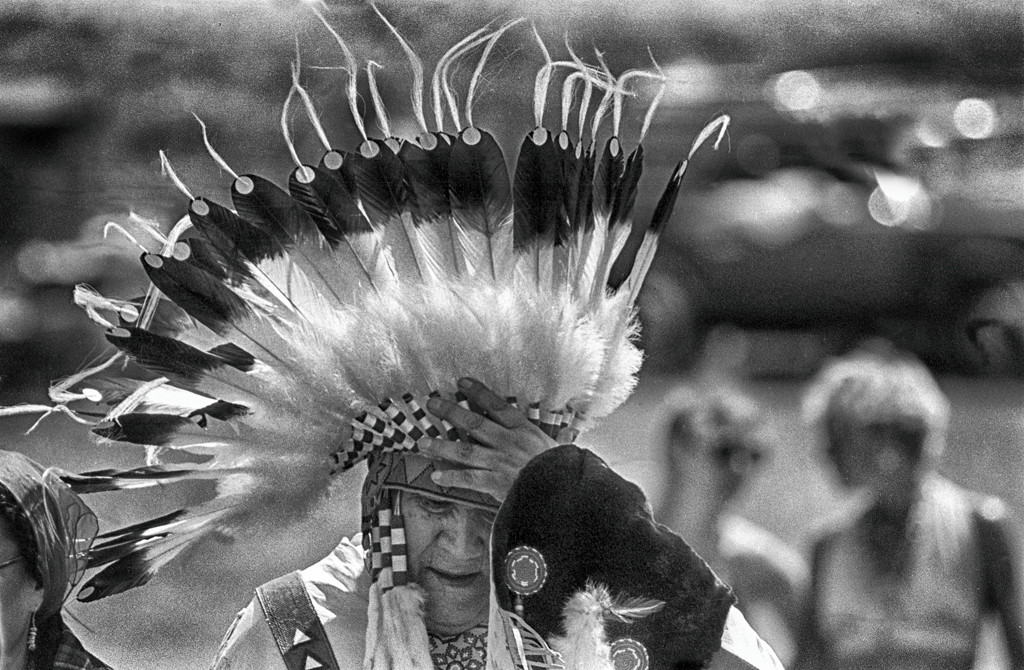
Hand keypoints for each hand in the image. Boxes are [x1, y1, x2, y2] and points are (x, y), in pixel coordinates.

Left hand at [421, 377, 558, 501]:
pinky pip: (468, 479)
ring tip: (423, 443)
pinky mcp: (495, 483)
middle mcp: (508, 442)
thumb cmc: (562, 469)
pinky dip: (452, 477)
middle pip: (474, 422)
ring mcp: (499, 462)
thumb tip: (559, 429)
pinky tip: (436, 475)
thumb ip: (546, 437)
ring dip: (442, 446)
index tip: (461, 382)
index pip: (497, 405)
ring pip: (465, 450)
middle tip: (431, 403)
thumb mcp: (557, 446)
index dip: (478, 392)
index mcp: (524, 429)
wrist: (565, 493)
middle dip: (450, 411)